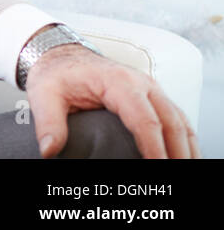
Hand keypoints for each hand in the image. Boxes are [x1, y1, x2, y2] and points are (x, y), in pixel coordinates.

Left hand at [24, 43, 199, 158]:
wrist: (59, 55)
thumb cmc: (55, 73)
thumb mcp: (44, 95)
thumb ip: (48, 123)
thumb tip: (49, 150)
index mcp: (117, 81)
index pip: (144, 120)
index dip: (154, 148)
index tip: (157, 168)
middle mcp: (141, 83)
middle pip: (171, 122)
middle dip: (177, 152)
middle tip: (173, 174)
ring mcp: (150, 90)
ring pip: (180, 121)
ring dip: (186, 147)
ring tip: (185, 168)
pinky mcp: (152, 97)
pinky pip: (176, 119)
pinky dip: (183, 139)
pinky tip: (181, 156)